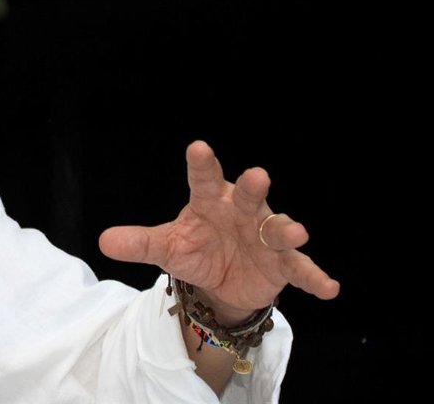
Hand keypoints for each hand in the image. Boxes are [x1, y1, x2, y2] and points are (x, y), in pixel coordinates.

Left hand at [98, 140, 339, 321]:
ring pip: (278, 230)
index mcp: (210, 202)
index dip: (201, 164)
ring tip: (296, 231)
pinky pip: (301, 271)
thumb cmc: (197, 247)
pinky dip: (315, 278)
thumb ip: (140, 242)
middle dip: (252, 188)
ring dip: (287, 230)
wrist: (222, 281)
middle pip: (247, 197)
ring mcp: (266, 239)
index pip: (202, 180)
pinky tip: (329, 287)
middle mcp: (242, 213)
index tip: (198, 147)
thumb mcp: (167, 247)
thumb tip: (104, 241)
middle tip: (257, 175)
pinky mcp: (283, 266)